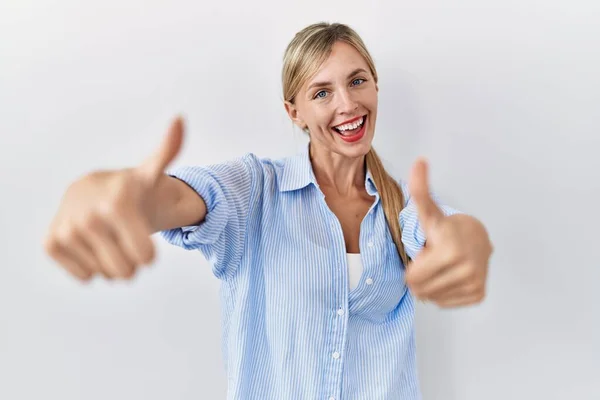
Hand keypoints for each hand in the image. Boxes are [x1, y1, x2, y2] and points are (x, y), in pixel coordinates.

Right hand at [43, 117, 184, 281]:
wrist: (95, 192)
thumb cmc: (133, 189)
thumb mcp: (153, 172)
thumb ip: (169, 151)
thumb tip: (179, 118)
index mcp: (119, 201)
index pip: (145, 257)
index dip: (148, 252)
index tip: (144, 233)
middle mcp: (89, 215)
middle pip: (126, 272)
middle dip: (131, 260)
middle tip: (127, 236)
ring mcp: (67, 229)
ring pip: (105, 274)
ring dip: (112, 263)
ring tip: (111, 236)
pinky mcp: (51, 242)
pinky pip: (84, 277)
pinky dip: (91, 267)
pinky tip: (92, 244)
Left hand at [405, 158, 492, 307]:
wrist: (478, 237)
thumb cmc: (446, 227)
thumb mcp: (429, 211)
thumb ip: (420, 189)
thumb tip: (419, 161)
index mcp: (450, 252)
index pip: (412, 278)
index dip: (412, 266)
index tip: (425, 252)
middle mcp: (466, 270)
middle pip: (421, 291)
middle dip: (420, 276)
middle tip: (432, 260)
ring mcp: (474, 284)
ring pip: (433, 299)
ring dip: (431, 285)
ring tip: (441, 266)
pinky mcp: (479, 295)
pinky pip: (446, 303)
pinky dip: (443, 293)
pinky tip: (450, 276)